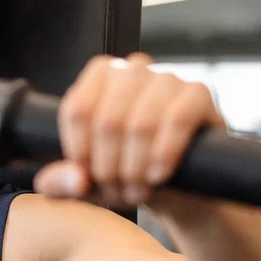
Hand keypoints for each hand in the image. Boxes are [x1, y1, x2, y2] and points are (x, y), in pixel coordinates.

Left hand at [34, 53, 226, 207]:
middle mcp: (133, 69)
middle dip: (109, 168)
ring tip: (136, 192)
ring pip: (140, 124)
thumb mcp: (86, 182)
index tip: (88, 179)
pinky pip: (178, 120)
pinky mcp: (199, 93)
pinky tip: (157, 176)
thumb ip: (60, 183)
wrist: (180, 185)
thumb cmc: (126, 173)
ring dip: (136, 168)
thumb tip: (75, 179)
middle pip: (107, 121)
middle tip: (116, 192)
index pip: (77, 110)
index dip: (80, 153)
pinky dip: (164, 154)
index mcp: (99, 76)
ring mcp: (168, 78)